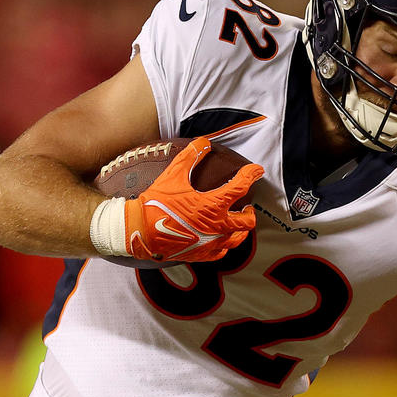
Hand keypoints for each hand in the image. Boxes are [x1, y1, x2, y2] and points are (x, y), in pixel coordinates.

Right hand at [118, 137, 262, 262]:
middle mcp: (217, 226)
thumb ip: (190, 157)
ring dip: (241, 230)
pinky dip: (224, 244)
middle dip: (250, 212)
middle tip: (246, 206)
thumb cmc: (156, 204)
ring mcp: (211, 243)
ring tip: (237, 223)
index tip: (257, 170)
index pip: (240, 187)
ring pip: (237, 239)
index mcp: (213, 206)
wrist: (139, 232)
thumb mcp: (173, 176)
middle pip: (247, 221)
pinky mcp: (201, 254)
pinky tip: (220, 239)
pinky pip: (221, 252)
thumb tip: (203, 142)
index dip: (251, 175)